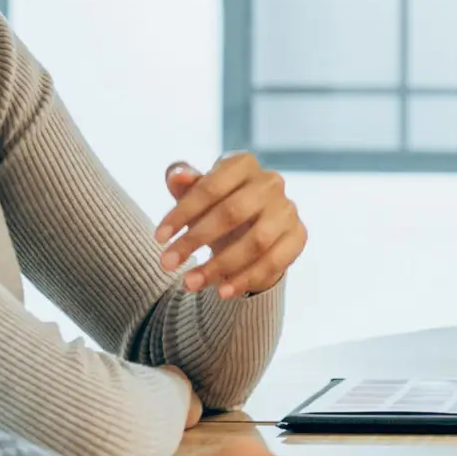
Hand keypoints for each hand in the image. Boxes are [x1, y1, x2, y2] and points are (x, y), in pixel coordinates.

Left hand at [157, 153, 304, 299]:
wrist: (250, 231)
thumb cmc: (217, 207)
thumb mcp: (197, 196)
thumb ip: (184, 184)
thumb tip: (177, 175)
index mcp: (243, 163)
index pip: (210, 187)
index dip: (181, 213)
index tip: (158, 239)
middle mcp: (270, 182)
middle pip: (231, 213)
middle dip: (195, 241)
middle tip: (167, 264)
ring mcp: (287, 209)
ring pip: (255, 241)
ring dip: (219, 266)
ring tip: (190, 283)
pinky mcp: (298, 236)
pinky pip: (273, 261)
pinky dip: (246, 278)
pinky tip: (222, 292)